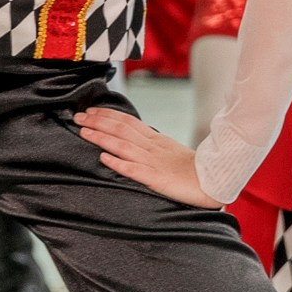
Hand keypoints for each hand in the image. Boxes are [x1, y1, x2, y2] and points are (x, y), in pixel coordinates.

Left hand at [74, 106, 215, 206]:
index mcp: (156, 139)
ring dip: (101, 138)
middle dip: (97, 122)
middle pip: (121, 129)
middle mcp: (152, 147)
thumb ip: (152, 145)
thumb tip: (132, 139)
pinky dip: (118, 163)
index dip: (107, 115)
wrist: (213, 181)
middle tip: (77, 117)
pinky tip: (103, 158)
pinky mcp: (156, 179)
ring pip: (123, 145)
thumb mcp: (170, 151)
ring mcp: (153, 162)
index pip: (127, 122)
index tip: (90, 111)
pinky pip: (134, 170)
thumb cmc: (193, 169)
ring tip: (83, 132)